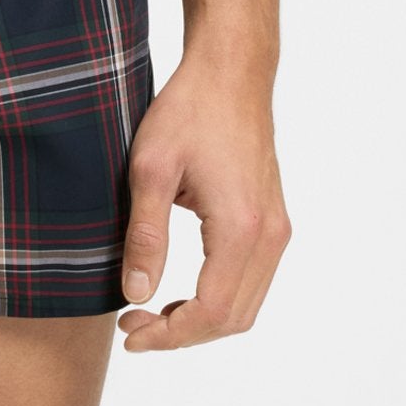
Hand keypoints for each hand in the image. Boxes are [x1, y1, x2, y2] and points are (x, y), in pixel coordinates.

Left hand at [116, 53, 291, 350]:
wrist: (231, 71)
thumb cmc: (188, 109)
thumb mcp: (151, 168)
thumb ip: (145, 235)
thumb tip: (135, 295)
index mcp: (241, 227)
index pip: (211, 312)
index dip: (169, 335)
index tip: (128, 332)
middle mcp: (270, 235)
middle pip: (233, 319)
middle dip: (182, 334)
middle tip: (133, 326)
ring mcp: (277, 228)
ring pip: (246, 305)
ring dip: (202, 320)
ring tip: (153, 311)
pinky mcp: (274, 219)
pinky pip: (252, 280)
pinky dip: (220, 298)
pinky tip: (183, 288)